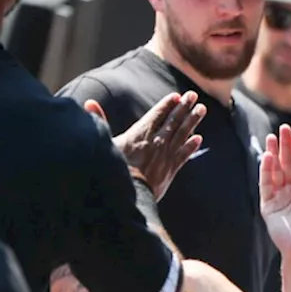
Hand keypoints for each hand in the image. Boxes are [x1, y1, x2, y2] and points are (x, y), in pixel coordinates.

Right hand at [89, 91, 204, 201]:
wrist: (128, 196)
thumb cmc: (113, 169)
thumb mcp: (104, 144)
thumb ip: (99, 121)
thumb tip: (88, 103)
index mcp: (140, 134)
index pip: (156, 115)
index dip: (166, 105)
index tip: (176, 96)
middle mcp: (156, 142)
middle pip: (173, 121)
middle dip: (184, 107)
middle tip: (193, 96)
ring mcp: (166, 156)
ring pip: (182, 134)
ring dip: (192, 121)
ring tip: (202, 109)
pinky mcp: (170, 170)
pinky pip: (184, 155)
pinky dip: (191, 146)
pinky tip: (198, 138)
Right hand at [260, 124, 290, 258]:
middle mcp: (290, 192)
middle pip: (287, 164)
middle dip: (285, 146)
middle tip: (283, 128)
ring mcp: (278, 198)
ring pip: (275, 171)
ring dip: (273, 154)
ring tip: (272, 137)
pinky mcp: (268, 207)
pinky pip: (266, 185)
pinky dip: (266, 171)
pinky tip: (268, 157)